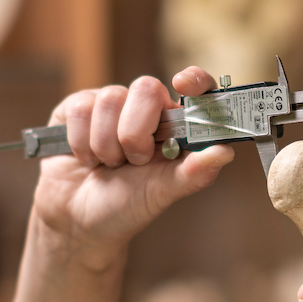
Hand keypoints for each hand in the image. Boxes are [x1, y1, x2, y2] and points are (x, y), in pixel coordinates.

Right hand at [32, 67, 234, 270]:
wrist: (79, 221)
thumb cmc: (127, 207)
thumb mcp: (163, 193)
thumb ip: (194, 173)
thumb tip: (225, 153)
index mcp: (174, 126)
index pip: (196, 87)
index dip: (195, 79)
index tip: (183, 85)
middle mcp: (145, 110)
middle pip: (146, 87)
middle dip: (136, 132)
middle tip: (135, 161)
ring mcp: (110, 106)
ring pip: (109, 99)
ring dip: (107, 145)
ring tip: (110, 165)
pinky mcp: (77, 109)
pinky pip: (81, 109)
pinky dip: (83, 144)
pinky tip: (87, 159)